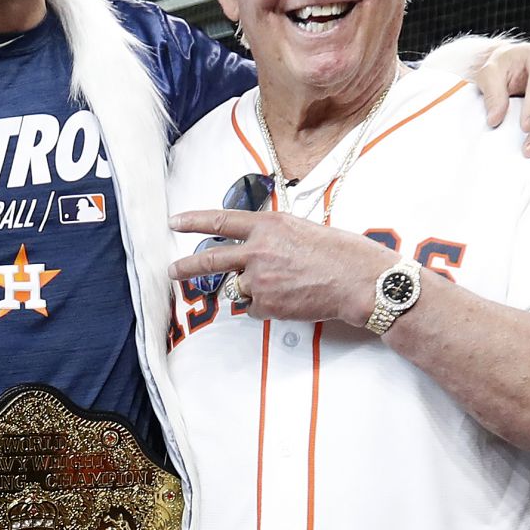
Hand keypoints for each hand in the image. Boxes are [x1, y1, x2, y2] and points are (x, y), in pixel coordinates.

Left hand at [169, 207, 381, 325]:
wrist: (358, 281)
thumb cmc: (340, 253)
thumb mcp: (302, 229)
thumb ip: (273, 236)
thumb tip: (256, 247)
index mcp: (268, 225)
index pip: (221, 220)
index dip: (194, 221)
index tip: (174, 223)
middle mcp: (258, 250)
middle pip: (210, 259)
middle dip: (186, 267)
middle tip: (172, 271)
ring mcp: (259, 279)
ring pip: (238, 289)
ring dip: (253, 290)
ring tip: (285, 286)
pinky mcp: (266, 304)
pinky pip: (255, 309)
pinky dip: (268, 308)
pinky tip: (292, 300)